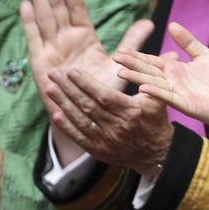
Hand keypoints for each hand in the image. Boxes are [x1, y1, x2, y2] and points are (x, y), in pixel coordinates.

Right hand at [21, 0, 153, 117]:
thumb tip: (150, 22)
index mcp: (84, 37)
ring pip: (45, 19)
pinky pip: (34, 40)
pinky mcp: (41, 63)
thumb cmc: (103, 89)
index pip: (76, 8)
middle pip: (57, 8)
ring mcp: (52, 50)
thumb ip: (132, 42)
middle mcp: (66, 40)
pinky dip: (29, 23)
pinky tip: (25, 5)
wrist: (90, 116)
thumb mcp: (121, 63)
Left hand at [42, 64, 171, 174]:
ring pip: (81, 120)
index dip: (86, 83)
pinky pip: (79, 137)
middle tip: (54, 74)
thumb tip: (127, 57)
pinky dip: (66, 127)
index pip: (104, 96)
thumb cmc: (155, 119)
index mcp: (132, 112)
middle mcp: (118, 127)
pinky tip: (56, 114)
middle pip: (88, 105)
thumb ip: (145, 74)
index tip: (72, 71)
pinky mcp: (99, 151)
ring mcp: (107, 141)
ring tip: (50, 89)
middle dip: (69, 88)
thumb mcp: (158, 95)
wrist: (157, 152)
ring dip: (64, 104)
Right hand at [115, 22, 208, 136]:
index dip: (137, 56)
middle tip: (114, 58)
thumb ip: (188, 42)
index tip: (120, 50)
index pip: (152, 61)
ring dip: (137, 78)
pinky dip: (156, 92)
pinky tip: (143, 88)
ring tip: (121, 72)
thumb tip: (172, 24)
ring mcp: (177, 94)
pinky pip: (168, 97)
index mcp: (175, 70)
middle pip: (148, 71)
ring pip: (153, 84)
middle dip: (132, 64)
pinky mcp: (185, 105)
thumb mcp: (204, 56)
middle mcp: (172, 82)